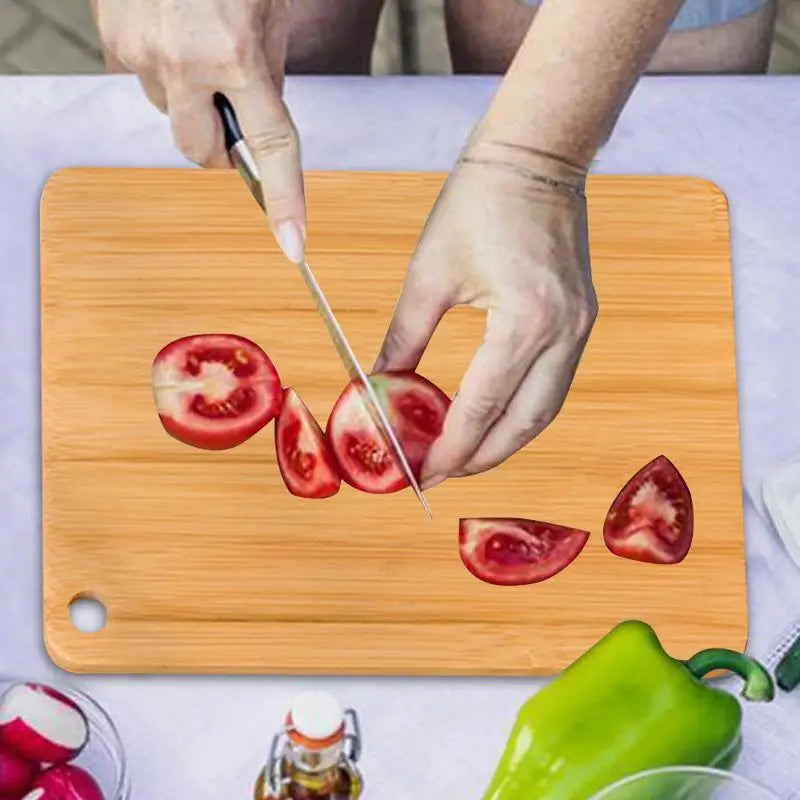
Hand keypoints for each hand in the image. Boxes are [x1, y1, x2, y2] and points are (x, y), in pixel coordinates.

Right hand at [91, 0, 305, 262]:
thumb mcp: (270, 13)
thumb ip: (264, 71)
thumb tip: (254, 124)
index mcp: (237, 53)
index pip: (271, 146)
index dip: (287, 200)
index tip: (294, 245)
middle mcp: (183, 61)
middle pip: (200, 152)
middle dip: (219, 144)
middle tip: (232, 107)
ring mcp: (138, 51)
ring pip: (168, 112)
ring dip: (188, 96)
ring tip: (197, 43)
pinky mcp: (109, 37)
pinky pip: (138, 78)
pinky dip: (159, 67)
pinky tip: (170, 30)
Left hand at [374, 141, 597, 487]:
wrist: (536, 156)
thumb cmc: (478, 201)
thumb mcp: (429, 274)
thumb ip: (403, 338)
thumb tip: (378, 386)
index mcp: (525, 321)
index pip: (483, 407)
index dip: (451, 449)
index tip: (424, 476)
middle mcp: (563, 333)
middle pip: (524, 424)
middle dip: (481, 458)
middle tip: (441, 474)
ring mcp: (581, 328)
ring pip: (544, 410)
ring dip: (505, 440)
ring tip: (464, 455)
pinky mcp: (582, 320)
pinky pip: (553, 384)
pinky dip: (521, 410)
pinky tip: (492, 417)